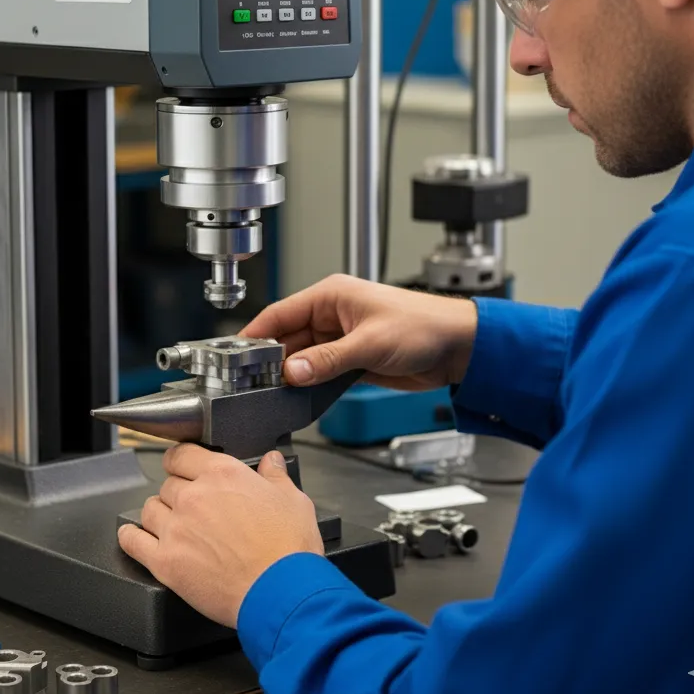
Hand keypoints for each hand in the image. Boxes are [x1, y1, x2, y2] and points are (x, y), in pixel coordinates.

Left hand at [118, 444, 323, 627]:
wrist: (281, 592)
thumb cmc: (288, 550)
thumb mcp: (293, 500)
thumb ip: (275, 476)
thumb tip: (271, 461)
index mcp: (222, 474)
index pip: (182, 454)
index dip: (181, 460)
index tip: (182, 467)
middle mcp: (194, 496)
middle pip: (168, 484)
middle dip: (178, 493)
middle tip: (192, 508)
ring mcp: (176, 529)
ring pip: (149, 510)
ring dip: (158, 515)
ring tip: (170, 524)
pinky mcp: (166, 562)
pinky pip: (133, 542)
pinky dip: (130, 538)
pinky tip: (133, 537)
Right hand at [240, 273, 477, 390]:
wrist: (459, 347)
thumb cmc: (424, 326)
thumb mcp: (370, 343)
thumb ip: (328, 360)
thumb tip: (292, 371)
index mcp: (331, 296)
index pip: (281, 313)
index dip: (256, 334)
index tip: (235, 353)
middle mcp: (332, 315)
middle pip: (288, 338)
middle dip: (271, 360)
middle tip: (251, 383)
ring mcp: (341, 338)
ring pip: (303, 358)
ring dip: (291, 375)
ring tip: (271, 393)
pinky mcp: (352, 360)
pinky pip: (320, 372)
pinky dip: (309, 384)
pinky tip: (299, 397)